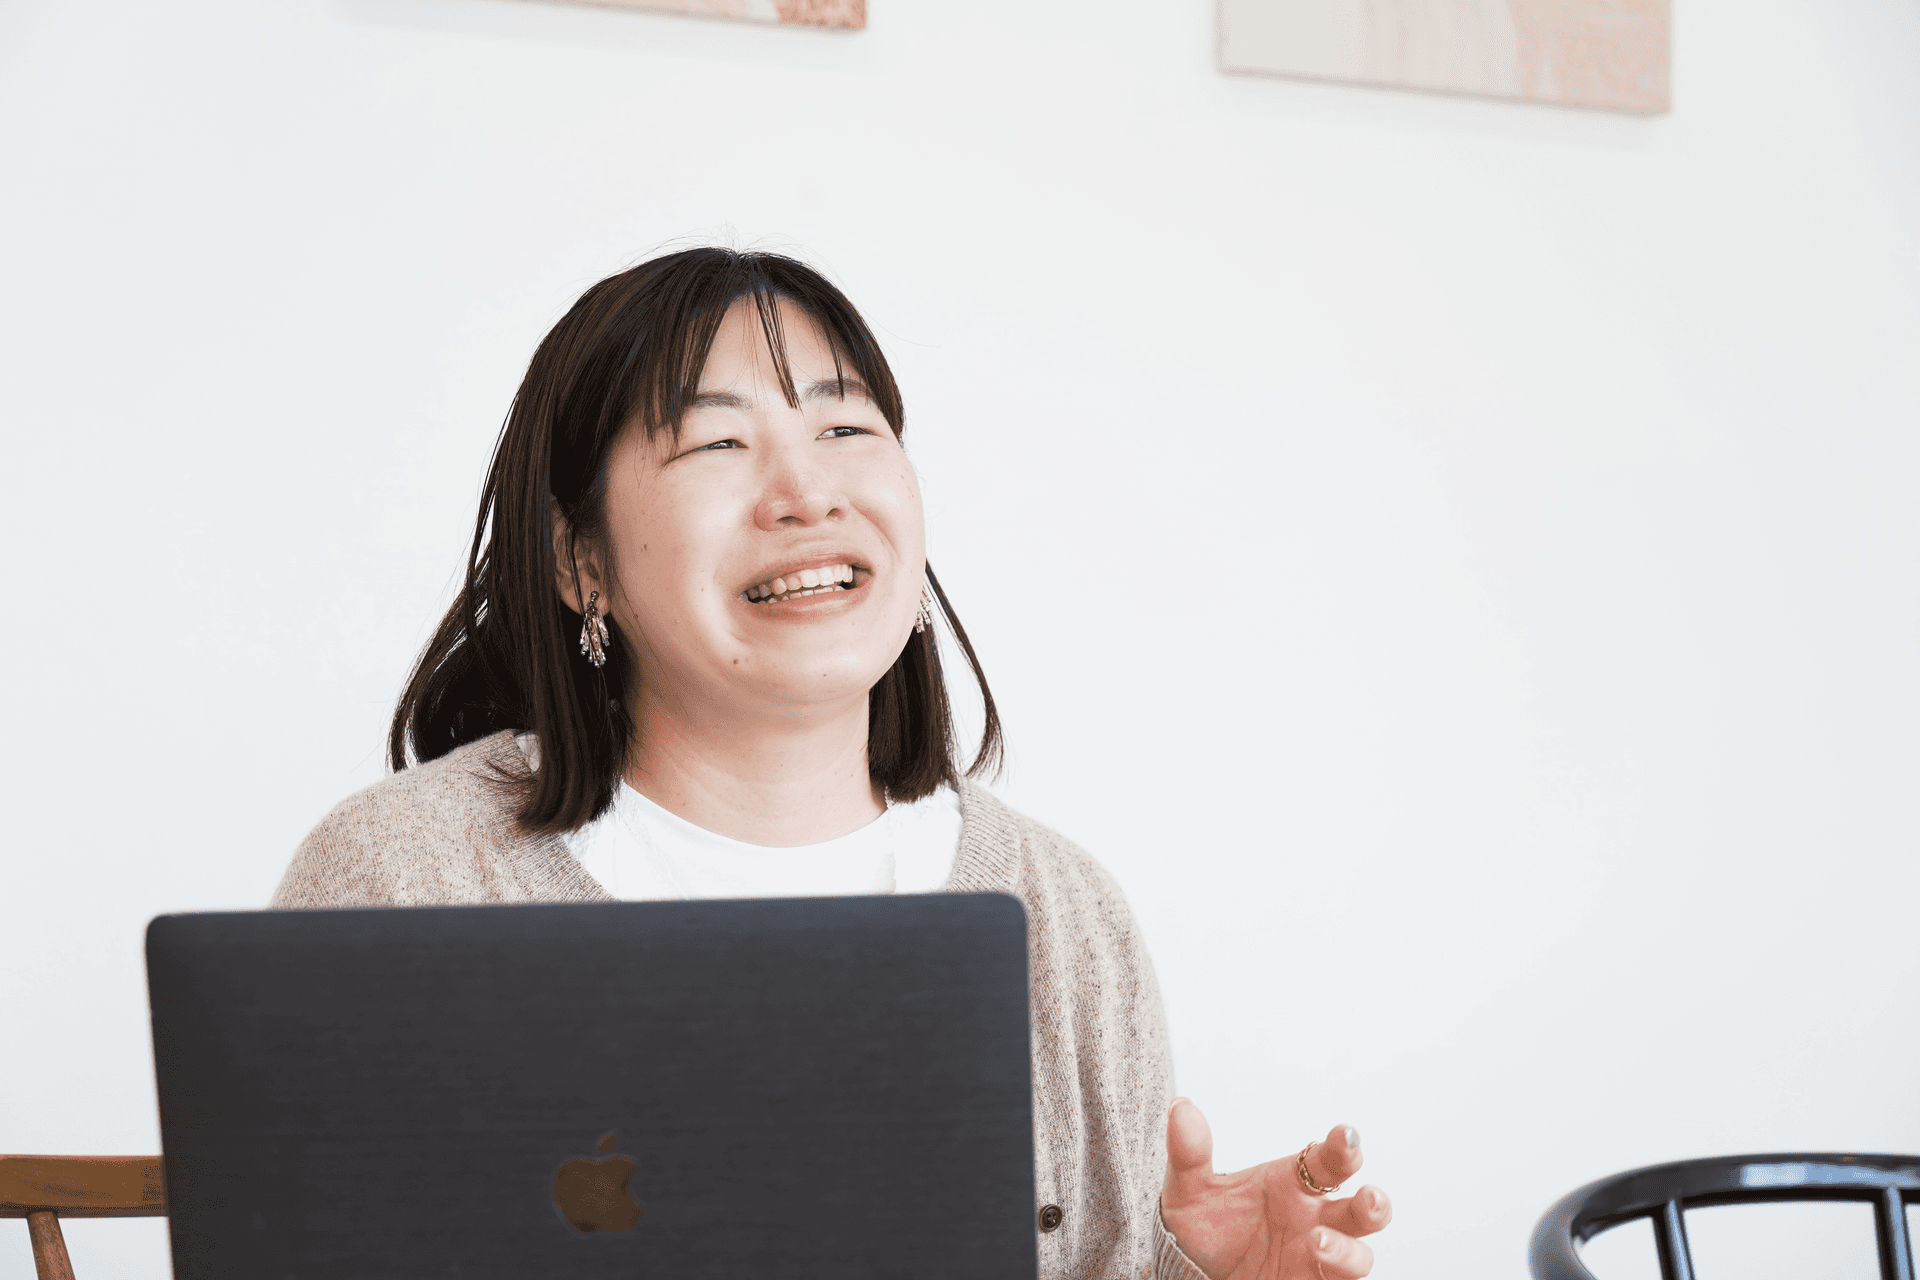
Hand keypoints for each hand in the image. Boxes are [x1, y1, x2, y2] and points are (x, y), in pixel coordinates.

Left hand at [1159, 1099, 1391, 1279]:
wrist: (1189, 1274)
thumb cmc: (1201, 1228)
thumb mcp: (1189, 1191)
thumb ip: (1189, 1152)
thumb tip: (1181, 1107)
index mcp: (1295, 1182)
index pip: (1331, 1159)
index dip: (1345, 1146)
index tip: (1347, 1135)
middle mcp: (1315, 1218)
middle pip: (1363, 1210)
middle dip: (1374, 1203)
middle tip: (1368, 1197)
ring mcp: (1317, 1258)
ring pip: (1358, 1255)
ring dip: (1347, 1250)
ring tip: (1316, 1242)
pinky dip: (1333, 1276)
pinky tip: (1314, 1266)